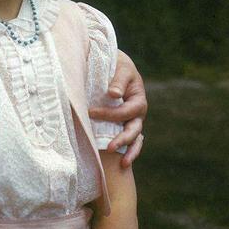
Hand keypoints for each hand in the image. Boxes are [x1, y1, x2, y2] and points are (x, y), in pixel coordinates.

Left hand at [90, 50, 146, 165]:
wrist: (116, 64)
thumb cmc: (118, 65)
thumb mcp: (121, 68)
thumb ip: (118, 80)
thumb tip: (113, 94)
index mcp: (138, 99)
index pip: (126, 112)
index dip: (109, 114)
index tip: (90, 112)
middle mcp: (138, 113)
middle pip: (133, 129)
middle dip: (122, 139)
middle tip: (108, 147)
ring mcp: (133, 121)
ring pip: (135, 139)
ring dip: (129, 151)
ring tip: (124, 164)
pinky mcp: (125, 125)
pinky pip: (131, 141)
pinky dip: (128, 150)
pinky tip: (123, 163)